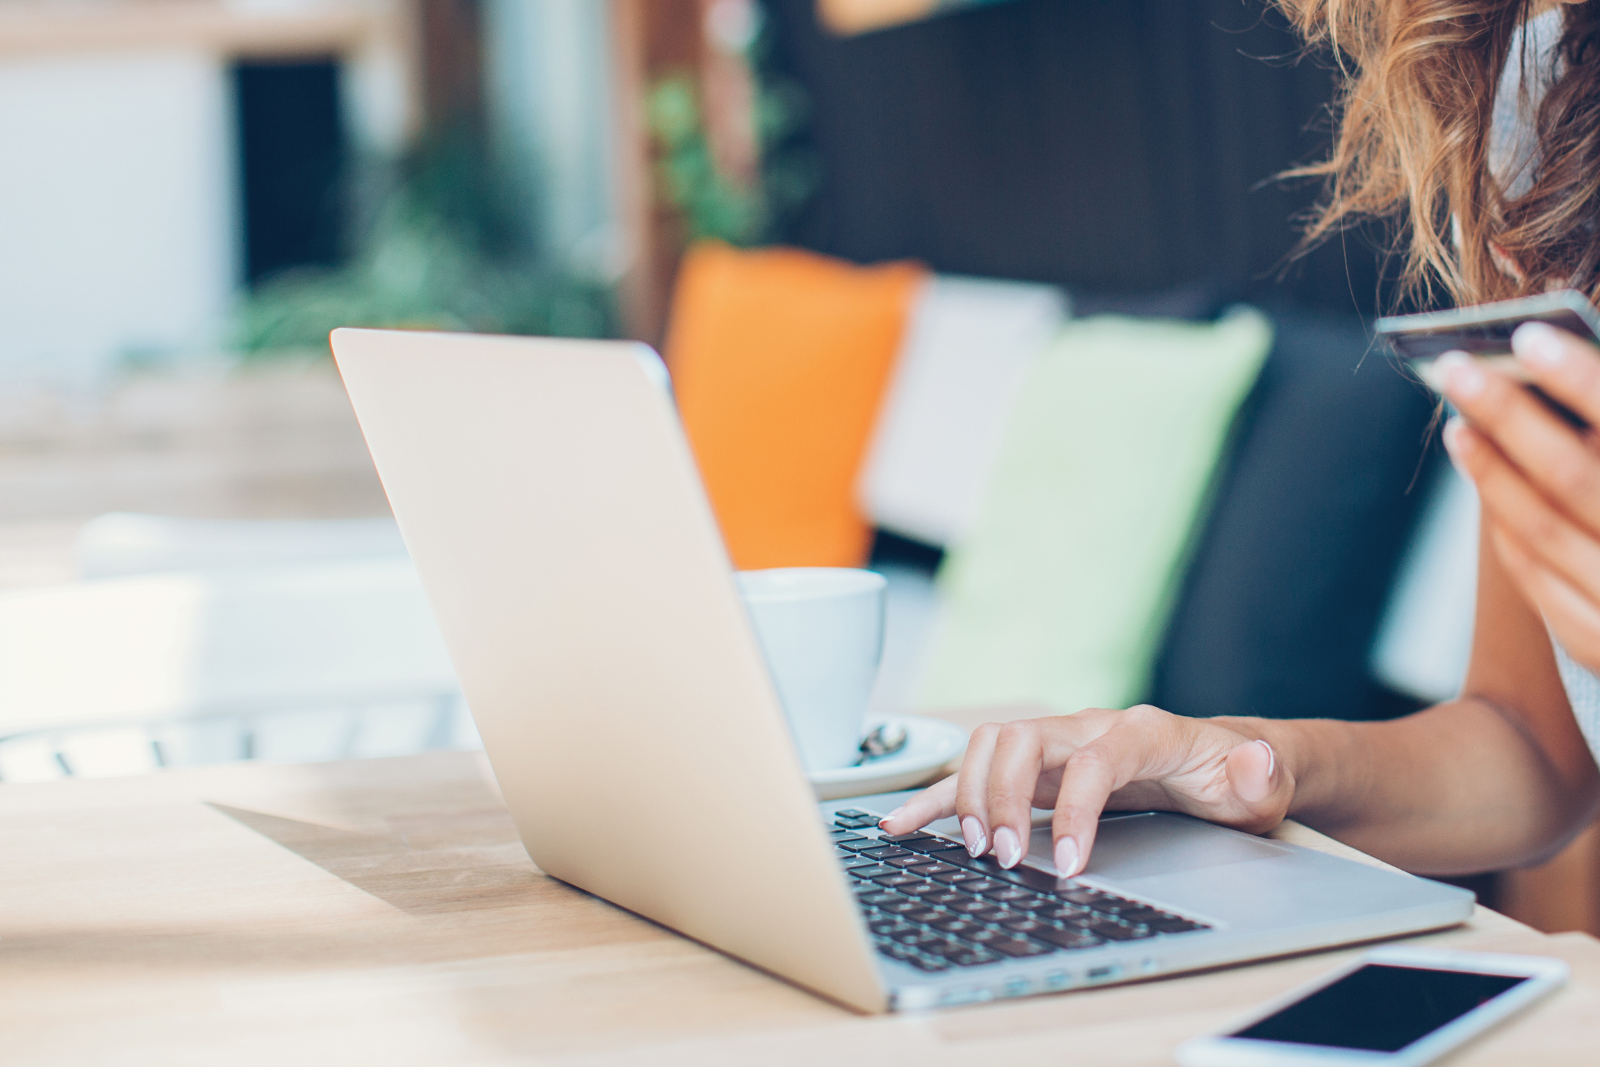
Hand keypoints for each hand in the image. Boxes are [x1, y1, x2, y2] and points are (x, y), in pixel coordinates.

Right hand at [876, 705, 1291, 876]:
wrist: (1220, 766)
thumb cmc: (1234, 780)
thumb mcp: (1263, 784)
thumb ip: (1260, 776)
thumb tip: (1254, 760)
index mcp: (1142, 731)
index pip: (1094, 758)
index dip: (1074, 809)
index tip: (1067, 864)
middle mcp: (1089, 727)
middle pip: (1022, 738)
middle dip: (1001, 798)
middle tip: (1000, 858)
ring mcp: (1058, 744)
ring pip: (990, 746)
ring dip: (968, 794)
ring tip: (971, 851)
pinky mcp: (1036, 770)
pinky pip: (976, 773)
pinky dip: (937, 797)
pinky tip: (903, 824)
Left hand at [1440, 324, 1599, 673]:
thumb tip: (1568, 365)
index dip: (1580, 380)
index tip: (1528, 338)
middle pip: (1573, 477)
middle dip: (1509, 417)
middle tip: (1456, 369)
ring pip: (1543, 530)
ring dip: (1491, 471)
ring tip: (1459, 424)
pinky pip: (1538, 579)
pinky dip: (1507, 526)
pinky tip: (1488, 485)